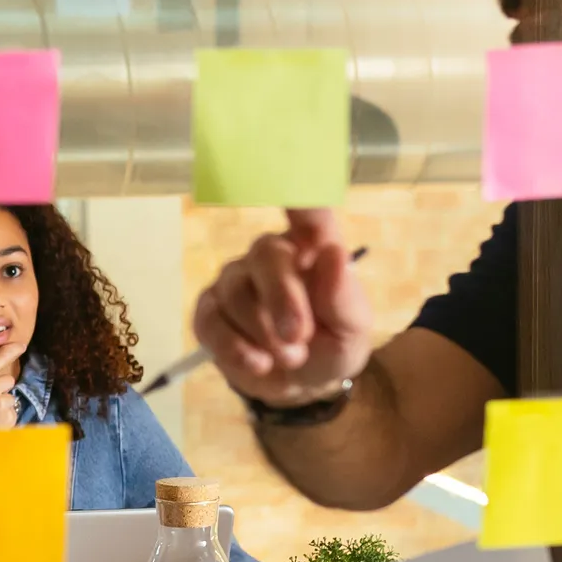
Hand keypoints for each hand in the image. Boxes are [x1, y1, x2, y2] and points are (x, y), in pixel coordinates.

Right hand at [192, 209, 374, 407]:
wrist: (300, 385)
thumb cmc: (331, 344)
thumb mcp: (351, 332)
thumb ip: (344, 300)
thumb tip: (333, 257)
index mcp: (312, 248)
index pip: (309, 212)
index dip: (301, 195)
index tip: (290, 176)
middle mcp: (271, 255)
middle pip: (265, 254)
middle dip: (281, 299)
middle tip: (298, 339)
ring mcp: (235, 281)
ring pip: (237, 293)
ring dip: (265, 334)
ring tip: (290, 357)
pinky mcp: (209, 312)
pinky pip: (211, 322)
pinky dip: (236, 349)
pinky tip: (258, 363)